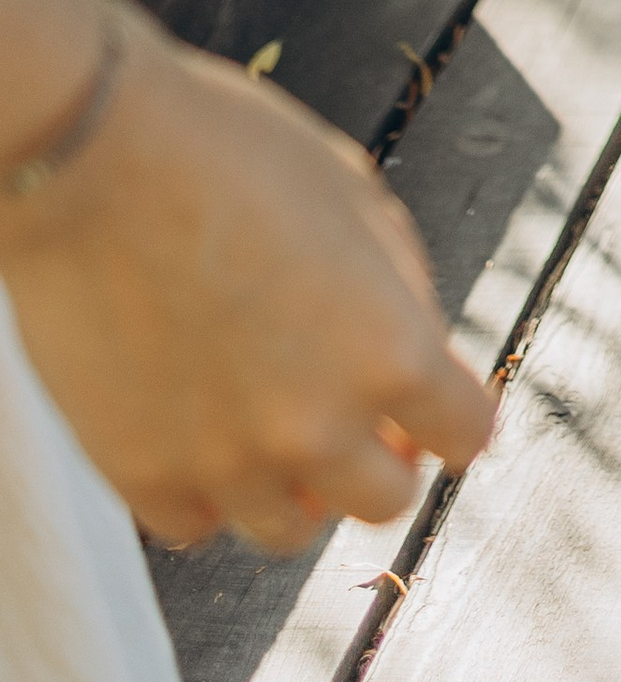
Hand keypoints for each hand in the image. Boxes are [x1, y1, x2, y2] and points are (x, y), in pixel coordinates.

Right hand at [0, 0, 495, 553]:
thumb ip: (400, 288)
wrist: (94, 157)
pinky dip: (206, 491)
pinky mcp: (141, 476)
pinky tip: (198, 433)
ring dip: (295, 486)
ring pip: (290, 529)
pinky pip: (196, 524)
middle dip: (380, 458)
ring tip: (269, 423)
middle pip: (383, 500)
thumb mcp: (357, 195)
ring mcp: (226, 463)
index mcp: (390, 350)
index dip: (454, 418)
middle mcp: (317, 426)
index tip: (438, 410)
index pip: (465, 435)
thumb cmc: (229, 152)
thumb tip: (421, 346)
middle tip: (354, 417)